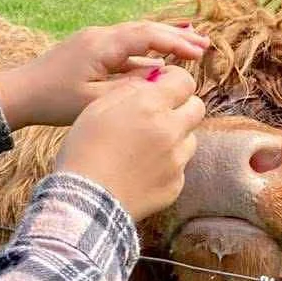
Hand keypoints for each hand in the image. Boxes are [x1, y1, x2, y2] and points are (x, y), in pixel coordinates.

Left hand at [0, 20, 208, 130]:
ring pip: (136, 36)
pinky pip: (125, 46)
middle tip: (205, 45)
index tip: (199, 52)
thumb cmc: (55, 101)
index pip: (147, 35)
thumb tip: (161, 76)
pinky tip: (160, 59)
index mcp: (102, 45)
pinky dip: (146, 50)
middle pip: (145, 29)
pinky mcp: (90, 50)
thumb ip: (131, 88)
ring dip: (163, 41)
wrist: (20, 93)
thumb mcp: (96, 100)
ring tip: (191, 47)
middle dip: (176, 36)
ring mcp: (94, 40)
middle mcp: (100, 36)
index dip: (176, 42)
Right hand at [53, 65, 205, 220]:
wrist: (85, 200)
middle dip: (182, 106)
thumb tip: (151, 83)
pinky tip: (143, 170)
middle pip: (197, 108)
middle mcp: (171, 131)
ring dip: (176, 137)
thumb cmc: (84, 150)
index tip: (163, 85)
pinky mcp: (175, 184)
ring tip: (147, 146)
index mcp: (151, 106)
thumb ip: (129, 90)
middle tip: (160, 114)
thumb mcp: (97, 107)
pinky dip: (167, 165)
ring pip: (190, 139)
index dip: (174, 80)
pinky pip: (180, 167)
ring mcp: (176, 160)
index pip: (185, 81)